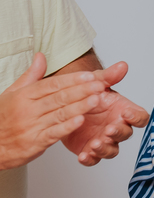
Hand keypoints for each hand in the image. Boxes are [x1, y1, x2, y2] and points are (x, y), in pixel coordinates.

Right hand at [0, 53, 107, 169]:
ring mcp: (31, 126)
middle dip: (81, 90)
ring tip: (97, 99)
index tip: (89, 75)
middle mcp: (28, 110)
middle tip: (100, 85)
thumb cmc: (3, 117)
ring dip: (80, 106)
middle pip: (58, 97)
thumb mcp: (13, 93)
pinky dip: (67, 127)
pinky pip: (53, 133)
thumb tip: (41, 56)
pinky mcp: (35, 142)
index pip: (51, 84)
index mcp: (24, 95)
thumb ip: (31, 76)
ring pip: (59, 114)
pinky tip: (81, 120)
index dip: (71, 79)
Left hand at [61, 62, 149, 165]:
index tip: (126, 114)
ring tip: (94, 144)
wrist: (65, 103)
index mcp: (124, 111)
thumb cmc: (87, 93)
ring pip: (111, 150)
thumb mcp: (96, 82)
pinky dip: (89, 159)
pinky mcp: (88, 150)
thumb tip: (122, 65)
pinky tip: (83, 155)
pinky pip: (93, 159)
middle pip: (126, 134)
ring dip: (105, 148)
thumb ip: (109, 76)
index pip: (140, 117)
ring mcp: (104, 140)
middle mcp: (117, 127)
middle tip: (108, 130)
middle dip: (117, 133)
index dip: (136, 117)